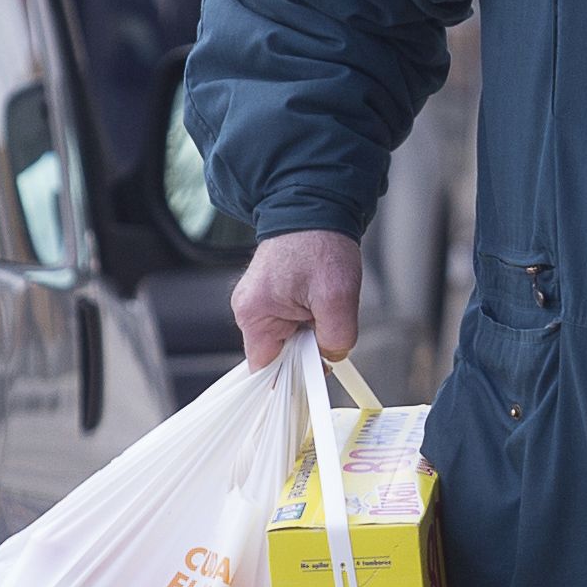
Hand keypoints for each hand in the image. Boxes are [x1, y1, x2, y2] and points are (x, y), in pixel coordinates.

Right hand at [231, 229, 362, 368]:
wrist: (317, 206)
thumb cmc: (320, 244)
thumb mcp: (337, 297)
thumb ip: (335, 338)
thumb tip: (331, 358)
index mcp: (254, 313)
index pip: (264, 369)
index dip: (291, 379)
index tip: (314, 380)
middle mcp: (249, 310)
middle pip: (278, 355)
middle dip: (306, 352)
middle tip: (329, 336)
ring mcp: (259, 302)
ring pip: (288, 339)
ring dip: (311, 334)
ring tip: (326, 310)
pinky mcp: (271, 295)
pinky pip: (290, 323)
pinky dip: (310, 321)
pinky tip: (321, 306)